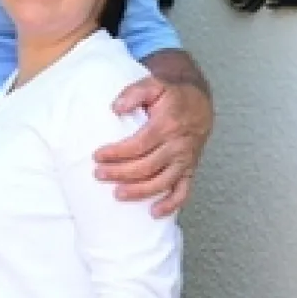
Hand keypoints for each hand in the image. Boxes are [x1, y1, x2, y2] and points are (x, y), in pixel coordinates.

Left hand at [93, 75, 212, 216]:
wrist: (199, 103)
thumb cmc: (171, 96)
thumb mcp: (152, 85)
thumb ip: (133, 93)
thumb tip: (116, 108)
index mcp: (166, 126)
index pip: (138, 145)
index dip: (116, 153)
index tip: (97, 156)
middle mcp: (177, 146)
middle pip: (146, 166)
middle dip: (120, 173)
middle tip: (98, 175)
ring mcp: (185, 160)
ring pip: (162, 182)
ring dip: (139, 191)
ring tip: (117, 194)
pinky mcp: (189, 169)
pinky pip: (184, 191)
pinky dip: (171, 204)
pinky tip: (154, 212)